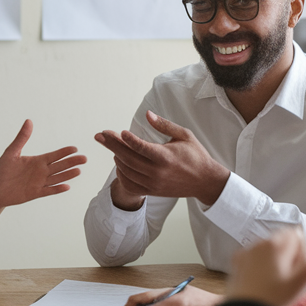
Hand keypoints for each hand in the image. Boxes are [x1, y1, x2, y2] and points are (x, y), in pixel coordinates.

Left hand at [0, 120, 86, 207]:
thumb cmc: (2, 170)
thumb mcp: (11, 152)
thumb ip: (21, 138)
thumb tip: (28, 121)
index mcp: (36, 161)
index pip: (54, 155)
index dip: (64, 152)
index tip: (75, 148)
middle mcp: (41, 171)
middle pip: (59, 166)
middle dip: (71, 162)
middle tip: (84, 158)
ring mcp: (39, 183)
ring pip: (57, 178)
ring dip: (67, 175)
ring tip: (78, 171)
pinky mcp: (35, 193)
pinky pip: (48, 191)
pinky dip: (57, 189)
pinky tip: (66, 186)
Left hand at [95, 111, 229, 206]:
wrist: (205, 181)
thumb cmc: (195, 155)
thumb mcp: (184, 135)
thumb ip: (164, 125)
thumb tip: (147, 114)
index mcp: (166, 157)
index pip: (141, 147)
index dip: (127, 139)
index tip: (118, 132)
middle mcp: (157, 172)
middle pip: (128, 157)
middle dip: (112, 145)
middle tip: (100, 135)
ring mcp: (153, 183)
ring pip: (126, 170)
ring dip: (116, 157)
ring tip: (113, 146)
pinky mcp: (151, 191)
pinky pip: (129, 184)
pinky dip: (121, 173)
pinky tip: (119, 163)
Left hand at [230, 229, 305, 305]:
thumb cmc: (275, 299)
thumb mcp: (300, 283)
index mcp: (276, 245)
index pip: (297, 235)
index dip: (302, 251)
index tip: (299, 267)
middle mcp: (260, 243)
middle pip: (282, 239)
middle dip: (289, 253)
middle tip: (289, 275)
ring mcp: (247, 251)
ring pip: (268, 246)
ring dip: (275, 257)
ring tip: (275, 280)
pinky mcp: (237, 260)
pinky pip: (254, 254)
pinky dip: (260, 262)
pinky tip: (263, 279)